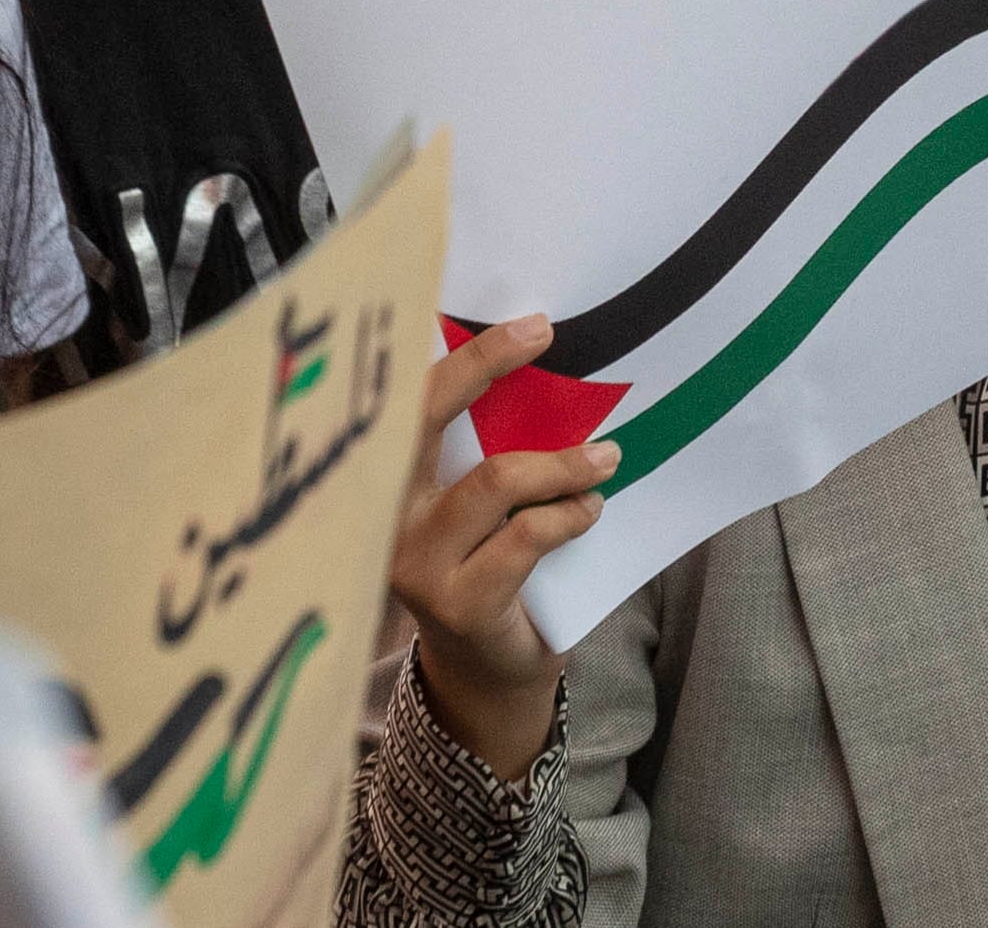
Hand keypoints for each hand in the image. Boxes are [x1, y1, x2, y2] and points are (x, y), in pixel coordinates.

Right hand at [395, 315, 617, 782]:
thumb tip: (550, 361)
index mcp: (384, 480)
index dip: (461, 354)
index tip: (526, 321)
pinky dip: (570, 514)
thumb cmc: (490, 561)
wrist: (487, 665)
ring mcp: (413, 561)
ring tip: (605, 459)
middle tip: (541, 334)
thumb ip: (490, 444)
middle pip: (421, 421)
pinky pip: (526, 536)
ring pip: (495, 480)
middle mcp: (383, 515)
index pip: (407, 400)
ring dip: (563, 463)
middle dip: (481, 366)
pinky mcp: (455, 600)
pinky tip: (590, 510)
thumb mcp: (483, 499)